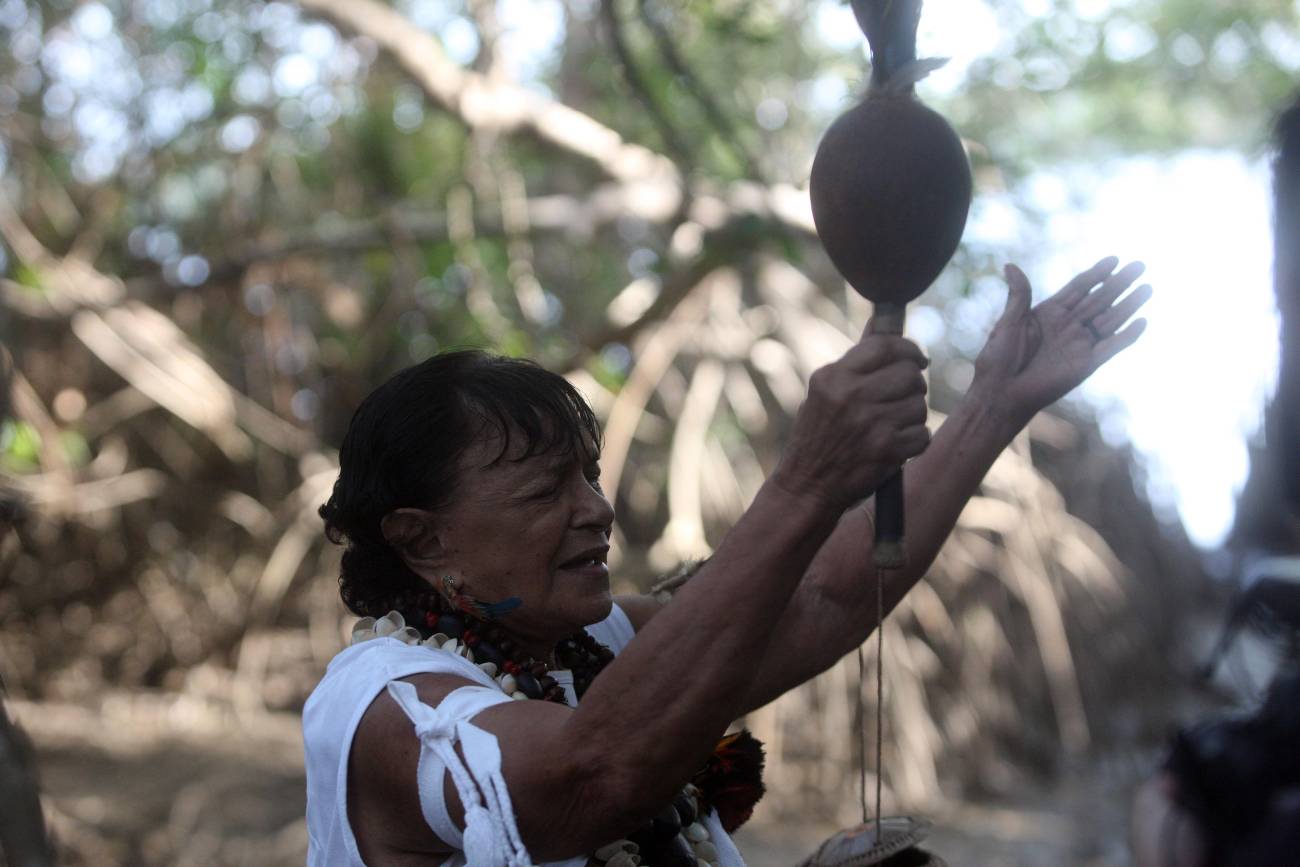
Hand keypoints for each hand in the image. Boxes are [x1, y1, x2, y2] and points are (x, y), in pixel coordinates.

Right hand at [774, 334, 929, 508]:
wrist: (807, 486)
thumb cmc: (817, 437)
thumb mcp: (824, 393)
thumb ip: (855, 362)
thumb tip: (880, 323)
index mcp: (832, 377)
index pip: (885, 346)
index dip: (908, 349)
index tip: (916, 359)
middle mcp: (850, 396)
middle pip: (909, 373)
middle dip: (914, 385)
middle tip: (904, 397)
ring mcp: (869, 423)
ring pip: (918, 405)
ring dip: (913, 416)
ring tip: (892, 426)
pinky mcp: (886, 449)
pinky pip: (922, 434)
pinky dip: (915, 441)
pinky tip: (896, 446)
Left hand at [971, 256, 1151, 423]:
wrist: (1002, 391)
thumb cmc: (999, 358)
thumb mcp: (1009, 322)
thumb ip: (1019, 295)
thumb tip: (1010, 265)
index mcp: (1050, 313)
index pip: (1079, 288)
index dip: (1097, 274)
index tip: (1114, 259)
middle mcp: (1069, 326)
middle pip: (1099, 299)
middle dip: (1119, 283)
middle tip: (1140, 266)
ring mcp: (1079, 344)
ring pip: (1110, 320)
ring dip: (1129, 305)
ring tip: (1147, 288)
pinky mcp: (1086, 364)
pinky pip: (1111, 347)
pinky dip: (1127, 336)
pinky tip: (1141, 322)